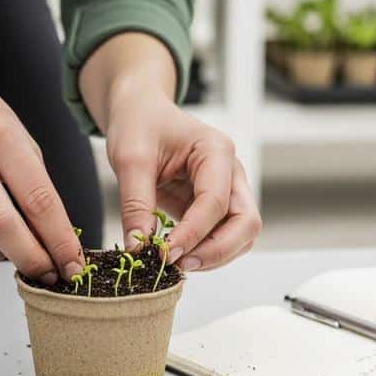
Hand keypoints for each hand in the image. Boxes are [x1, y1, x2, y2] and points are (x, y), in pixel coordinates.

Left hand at [80, 33, 261, 271]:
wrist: (140, 111)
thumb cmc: (138, 123)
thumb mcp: (129, 158)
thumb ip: (135, 203)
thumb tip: (138, 248)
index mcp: (215, 150)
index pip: (216, 201)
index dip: (194, 232)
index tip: (166, 252)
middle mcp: (230, 171)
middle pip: (246, 222)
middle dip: (216, 250)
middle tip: (179, 264)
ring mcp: (227, 189)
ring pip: (241, 234)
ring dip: (215, 255)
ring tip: (178, 263)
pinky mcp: (214, 205)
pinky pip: (223, 235)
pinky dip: (206, 251)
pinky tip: (179, 255)